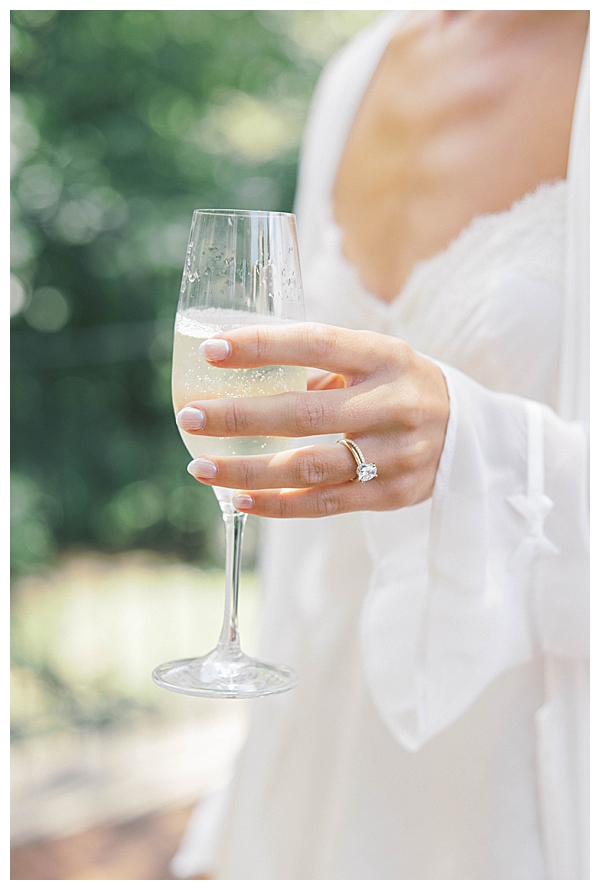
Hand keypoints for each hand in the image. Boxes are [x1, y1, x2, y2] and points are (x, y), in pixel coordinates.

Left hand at [177, 323, 449, 517]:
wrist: (472, 432)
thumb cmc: (403, 386)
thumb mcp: (376, 360)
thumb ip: (322, 368)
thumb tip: (249, 382)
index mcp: (387, 357)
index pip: (317, 345)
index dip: (263, 346)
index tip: (211, 349)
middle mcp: (395, 404)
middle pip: (306, 413)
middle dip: (240, 416)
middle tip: (190, 416)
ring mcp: (397, 454)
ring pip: (312, 468)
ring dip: (249, 469)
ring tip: (202, 466)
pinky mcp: (394, 494)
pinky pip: (327, 504)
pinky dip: (279, 504)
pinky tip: (240, 499)